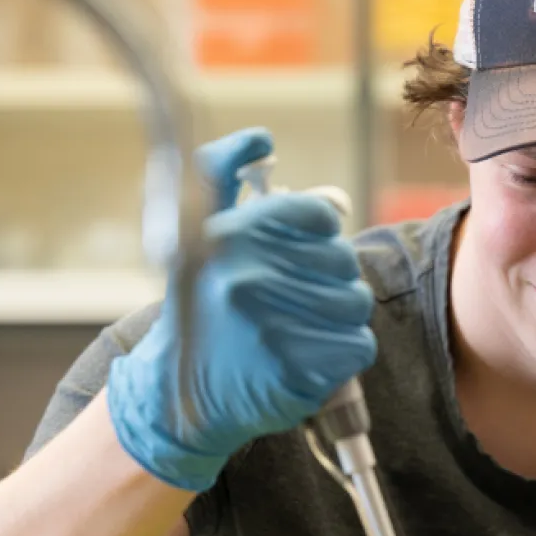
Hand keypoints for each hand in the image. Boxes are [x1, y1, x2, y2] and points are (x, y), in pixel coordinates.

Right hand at [106, 127, 377, 492]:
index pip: (318, 214)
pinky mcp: (298, 370)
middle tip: (293, 301)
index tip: (297, 255)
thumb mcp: (197, 234)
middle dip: (327, 280)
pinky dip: (341, 356)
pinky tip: (307, 358)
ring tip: (299, 330)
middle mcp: (248, 276)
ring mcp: (273, 325)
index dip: (318, 236)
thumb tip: (259, 137)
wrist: (177, 398)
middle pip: (342, 260)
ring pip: (354, 302)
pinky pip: (358, 346)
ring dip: (337, 319)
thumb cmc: (200, 309)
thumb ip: (222, 174)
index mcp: (229, 235)